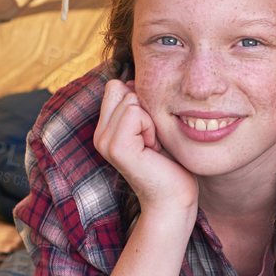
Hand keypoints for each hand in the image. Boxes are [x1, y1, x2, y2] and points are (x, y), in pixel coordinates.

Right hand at [93, 78, 196, 214]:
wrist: (175, 196)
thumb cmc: (170, 161)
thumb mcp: (153, 125)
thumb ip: (140, 104)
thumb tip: (132, 79)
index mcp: (106, 129)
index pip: (116, 86)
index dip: (141, 101)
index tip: (151, 130)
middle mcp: (100, 135)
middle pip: (121, 88)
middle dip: (145, 108)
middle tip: (153, 138)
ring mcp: (104, 141)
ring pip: (130, 99)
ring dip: (151, 119)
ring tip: (153, 145)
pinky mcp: (116, 147)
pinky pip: (134, 112)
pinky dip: (150, 126)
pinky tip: (153, 149)